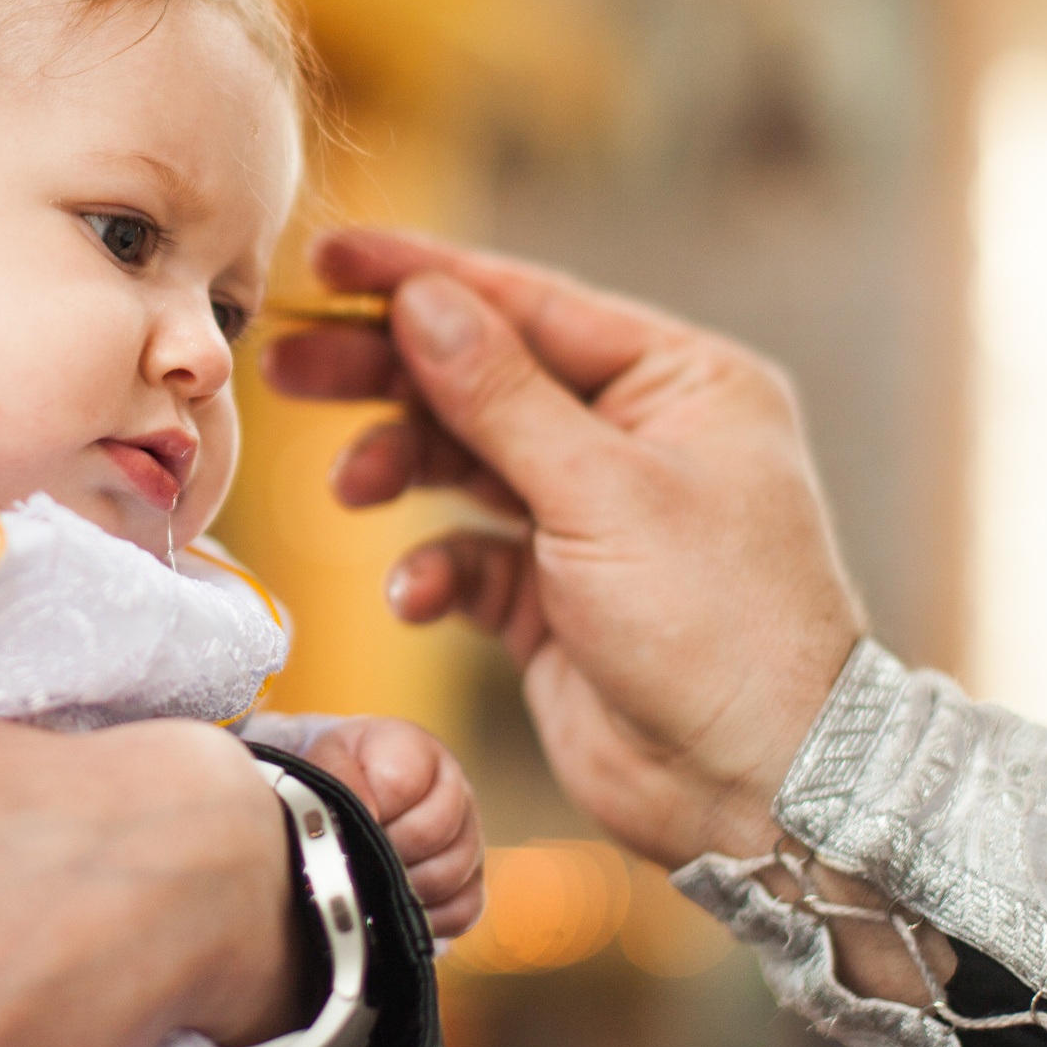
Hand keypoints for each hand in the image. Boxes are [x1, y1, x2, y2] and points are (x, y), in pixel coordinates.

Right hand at [260, 227, 865, 869]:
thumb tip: (423, 298)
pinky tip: (415, 596)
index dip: (423, 278)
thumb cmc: (721, 629)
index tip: (328, 258)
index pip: (530, 304)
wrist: (756, 788)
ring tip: (351, 488)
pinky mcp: (554, 594)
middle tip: (290, 366)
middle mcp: (637, 437)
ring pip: (465, 460)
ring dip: (400, 466)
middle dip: (386, 373)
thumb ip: (500, 394)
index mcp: (679, 383)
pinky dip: (432, 568)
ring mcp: (592, 516)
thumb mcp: (603, 493)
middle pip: (483, 376)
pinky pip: (468, 553)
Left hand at [304, 716, 482, 937]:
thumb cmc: (344, 773)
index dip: (368, 808)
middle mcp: (455, 788)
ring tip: (372, 879)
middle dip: (384, 851)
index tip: (346, 818)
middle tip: (356, 855)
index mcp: (418, 750)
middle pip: (429, 833)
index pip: (401, 783)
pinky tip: (397, 910)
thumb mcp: (329, 757)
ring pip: (449, 874)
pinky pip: (465, 909)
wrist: (361, 789)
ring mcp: (470, 835)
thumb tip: (367, 815)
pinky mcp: (474, 878)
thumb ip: (338, 773)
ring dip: (403, 886)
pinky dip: (429, 919)